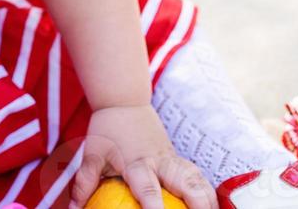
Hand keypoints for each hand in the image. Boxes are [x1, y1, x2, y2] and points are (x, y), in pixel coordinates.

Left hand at [68, 105, 216, 208]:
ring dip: (207, 198)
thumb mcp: (92, 154)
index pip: (148, 188)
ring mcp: (171, 158)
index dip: (155, 206)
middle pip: (184, 183)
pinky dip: (207, 190)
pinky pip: (196, 175)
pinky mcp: (177, 158)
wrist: (124, 100)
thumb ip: (84, 183)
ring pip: (195, 178)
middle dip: (197, 203)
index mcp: (137, 162)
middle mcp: (159, 161)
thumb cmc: (107, 130)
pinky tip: (213, 206)